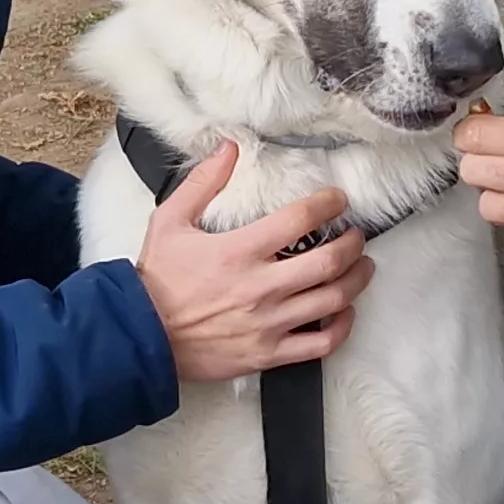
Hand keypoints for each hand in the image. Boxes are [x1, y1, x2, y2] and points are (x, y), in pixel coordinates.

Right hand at [135, 139, 370, 382]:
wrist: (141, 336)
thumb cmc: (156, 281)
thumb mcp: (170, 221)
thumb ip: (202, 183)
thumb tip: (229, 149)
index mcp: (238, 251)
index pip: (299, 220)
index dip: (328, 204)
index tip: (338, 199)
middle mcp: (260, 287)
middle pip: (329, 261)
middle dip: (353, 243)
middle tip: (356, 235)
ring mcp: (268, 323)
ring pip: (333, 300)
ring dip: (356, 280)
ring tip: (361, 267)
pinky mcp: (268, 354)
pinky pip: (320, 343)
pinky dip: (342, 327)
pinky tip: (345, 312)